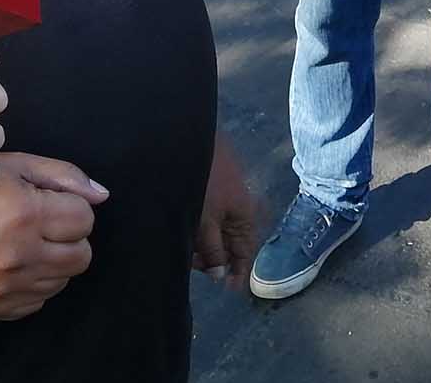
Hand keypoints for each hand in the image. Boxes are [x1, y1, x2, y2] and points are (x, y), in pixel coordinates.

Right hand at [0, 150, 107, 319]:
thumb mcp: (14, 165)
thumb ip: (64, 177)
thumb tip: (101, 195)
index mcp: (25, 214)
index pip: (84, 219)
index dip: (72, 209)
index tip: (53, 205)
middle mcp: (19, 253)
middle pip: (81, 255)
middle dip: (69, 237)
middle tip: (44, 225)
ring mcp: (7, 285)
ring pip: (62, 279)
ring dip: (52, 260)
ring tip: (25, 242)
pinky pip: (37, 300)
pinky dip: (33, 282)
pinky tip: (13, 262)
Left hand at [191, 134, 259, 286]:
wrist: (186, 141)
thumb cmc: (200, 184)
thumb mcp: (205, 223)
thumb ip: (213, 251)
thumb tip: (222, 275)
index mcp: (244, 215)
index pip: (246, 250)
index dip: (238, 271)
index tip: (229, 290)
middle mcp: (239, 204)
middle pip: (231, 240)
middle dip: (215, 256)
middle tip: (195, 265)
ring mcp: (226, 192)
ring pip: (218, 226)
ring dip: (204, 241)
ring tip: (185, 247)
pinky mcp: (210, 182)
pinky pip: (209, 212)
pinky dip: (199, 224)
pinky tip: (184, 227)